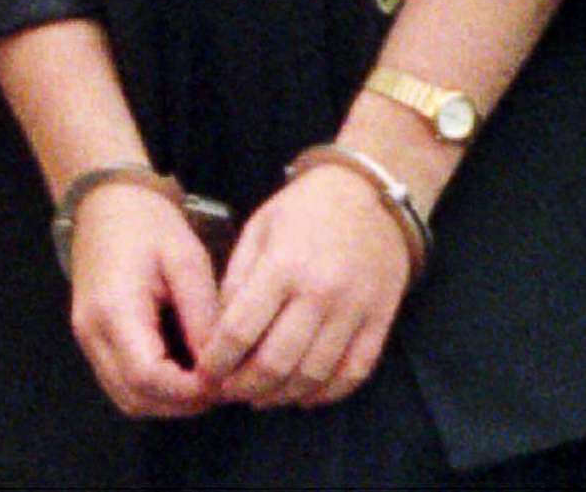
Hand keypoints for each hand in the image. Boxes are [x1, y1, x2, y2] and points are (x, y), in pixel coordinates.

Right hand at [65, 179, 222, 418]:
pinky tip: (184, 371)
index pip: (148, 375)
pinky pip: (121, 383)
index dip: (187, 390)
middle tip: (223, 386)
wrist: (106, 204)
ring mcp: (88, 341)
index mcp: (115, 310)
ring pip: (127, 398)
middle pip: (135, 397)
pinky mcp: (92, 341)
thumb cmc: (148, 223)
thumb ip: (201, 312)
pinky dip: (153, 389)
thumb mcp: (185, 258)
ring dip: (168, 401)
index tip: (224, 380)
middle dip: (181, 403)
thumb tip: (218, 360)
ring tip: (207, 381)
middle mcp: (93, 335)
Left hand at [197, 161, 414, 410]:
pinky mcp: (381, 318)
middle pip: (274, 363)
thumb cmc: (306, 207)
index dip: (215, 363)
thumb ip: (236, 282)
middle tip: (229, 391)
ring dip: (280, 396)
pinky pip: (354, 373)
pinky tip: (304, 392)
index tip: (204, 374)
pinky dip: (325, 393)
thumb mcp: (259, 229)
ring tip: (261, 395)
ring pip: (312, 376)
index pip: (239, 332)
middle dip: (243, 388)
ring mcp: (355, 308)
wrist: (370, 189)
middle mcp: (321, 291)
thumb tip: (217, 337)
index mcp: (284, 264)